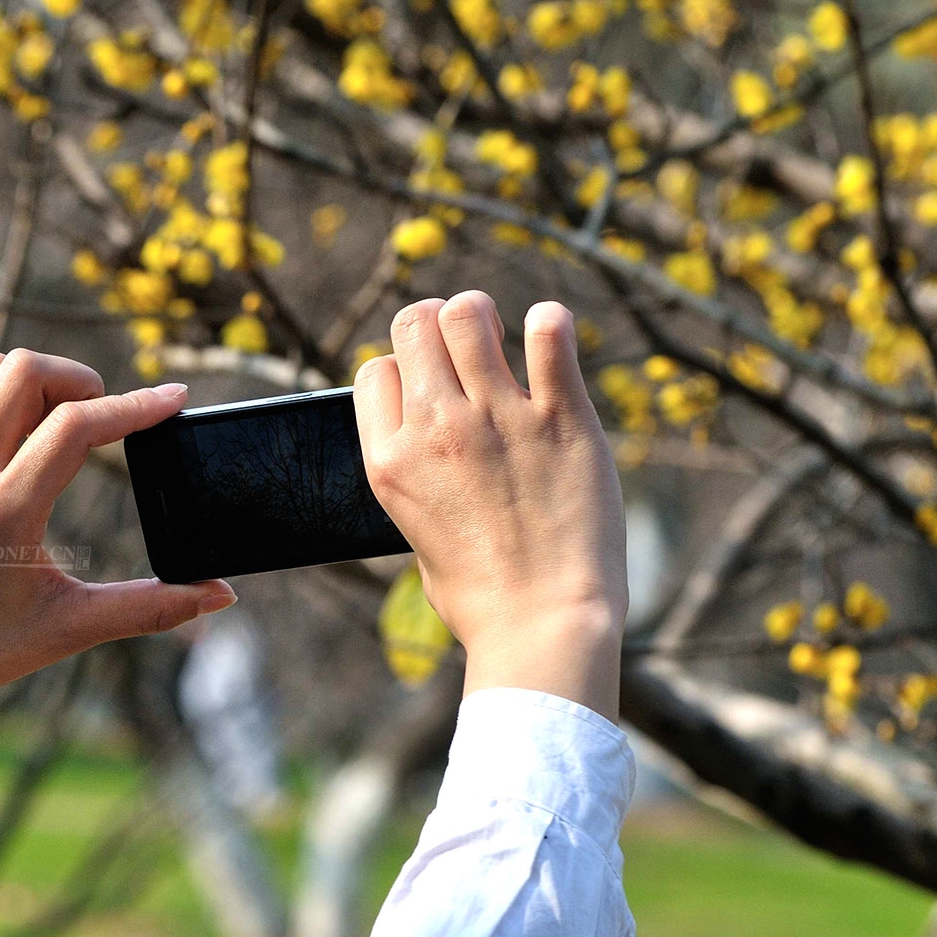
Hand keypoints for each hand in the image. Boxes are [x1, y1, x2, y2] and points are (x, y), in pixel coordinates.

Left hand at [0, 350, 236, 761]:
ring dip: (29, 377)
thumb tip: (223, 594)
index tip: (174, 398)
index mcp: (7, 514)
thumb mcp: (74, 628)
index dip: (136, 405)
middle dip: (79, 379)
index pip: (76, 426)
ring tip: (55, 418)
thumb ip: (152, 608)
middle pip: (24, 372)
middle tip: (102, 415)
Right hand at [353, 292, 626, 719]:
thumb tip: (424, 444)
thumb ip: (413, 475)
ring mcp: (497, 418)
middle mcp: (435, 428)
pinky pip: (549, 334)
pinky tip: (551, 339)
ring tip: (503, 337)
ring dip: (482, 315)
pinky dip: (549, 324)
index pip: (375, 370)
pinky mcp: (561, 418)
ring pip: (469, 312)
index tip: (427, 394)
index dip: (400, 373)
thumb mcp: (412, 530)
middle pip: (414, 324)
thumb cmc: (478, 597)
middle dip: (435, 325)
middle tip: (464, 349)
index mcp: (389, 461)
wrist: (542, 624)